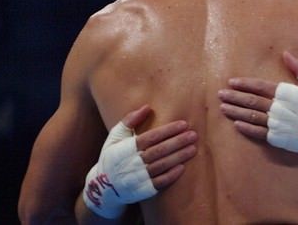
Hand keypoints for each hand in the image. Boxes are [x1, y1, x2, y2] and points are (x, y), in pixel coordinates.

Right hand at [82, 105, 197, 217]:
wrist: (103, 188)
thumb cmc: (113, 156)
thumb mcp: (115, 137)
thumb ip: (130, 121)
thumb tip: (147, 107)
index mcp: (124, 148)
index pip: (150, 137)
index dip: (167, 130)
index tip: (183, 124)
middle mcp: (131, 163)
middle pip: (158, 151)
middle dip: (177, 142)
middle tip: (193, 135)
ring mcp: (136, 178)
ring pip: (161, 166)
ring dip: (179, 157)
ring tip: (193, 148)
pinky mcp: (142, 191)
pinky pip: (159, 183)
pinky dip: (171, 175)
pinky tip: (183, 167)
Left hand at [217, 51, 297, 139]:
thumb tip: (285, 54)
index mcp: (286, 92)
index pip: (259, 86)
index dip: (244, 84)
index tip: (231, 82)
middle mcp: (278, 107)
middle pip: (251, 101)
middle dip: (234, 97)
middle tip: (220, 95)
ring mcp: (277, 123)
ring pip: (251, 116)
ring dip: (235, 112)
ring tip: (222, 108)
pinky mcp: (278, 138)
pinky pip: (258, 132)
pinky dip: (246, 128)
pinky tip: (236, 124)